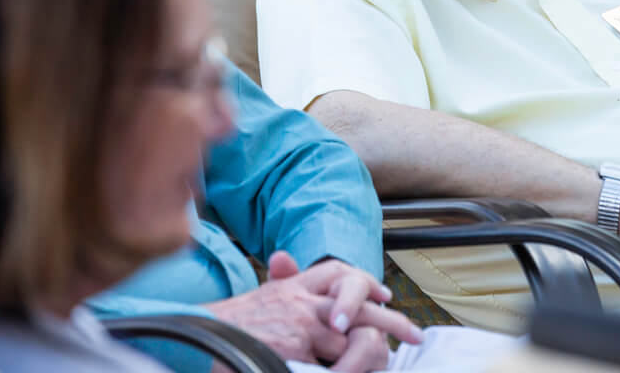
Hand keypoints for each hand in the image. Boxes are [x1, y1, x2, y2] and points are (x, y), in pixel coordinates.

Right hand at [206, 252, 419, 364]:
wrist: (203, 334)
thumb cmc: (234, 323)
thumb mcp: (261, 296)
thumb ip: (282, 279)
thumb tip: (284, 256)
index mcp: (296, 286)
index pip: (338, 275)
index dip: (366, 286)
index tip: (385, 296)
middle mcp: (302, 301)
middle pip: (358, 304)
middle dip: (391, 321)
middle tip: (416, 335)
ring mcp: (300, 325)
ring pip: (350, 340)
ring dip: (369, 355)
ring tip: (387, 364)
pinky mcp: (294, 350)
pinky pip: (332, 364)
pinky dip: (346, 370)